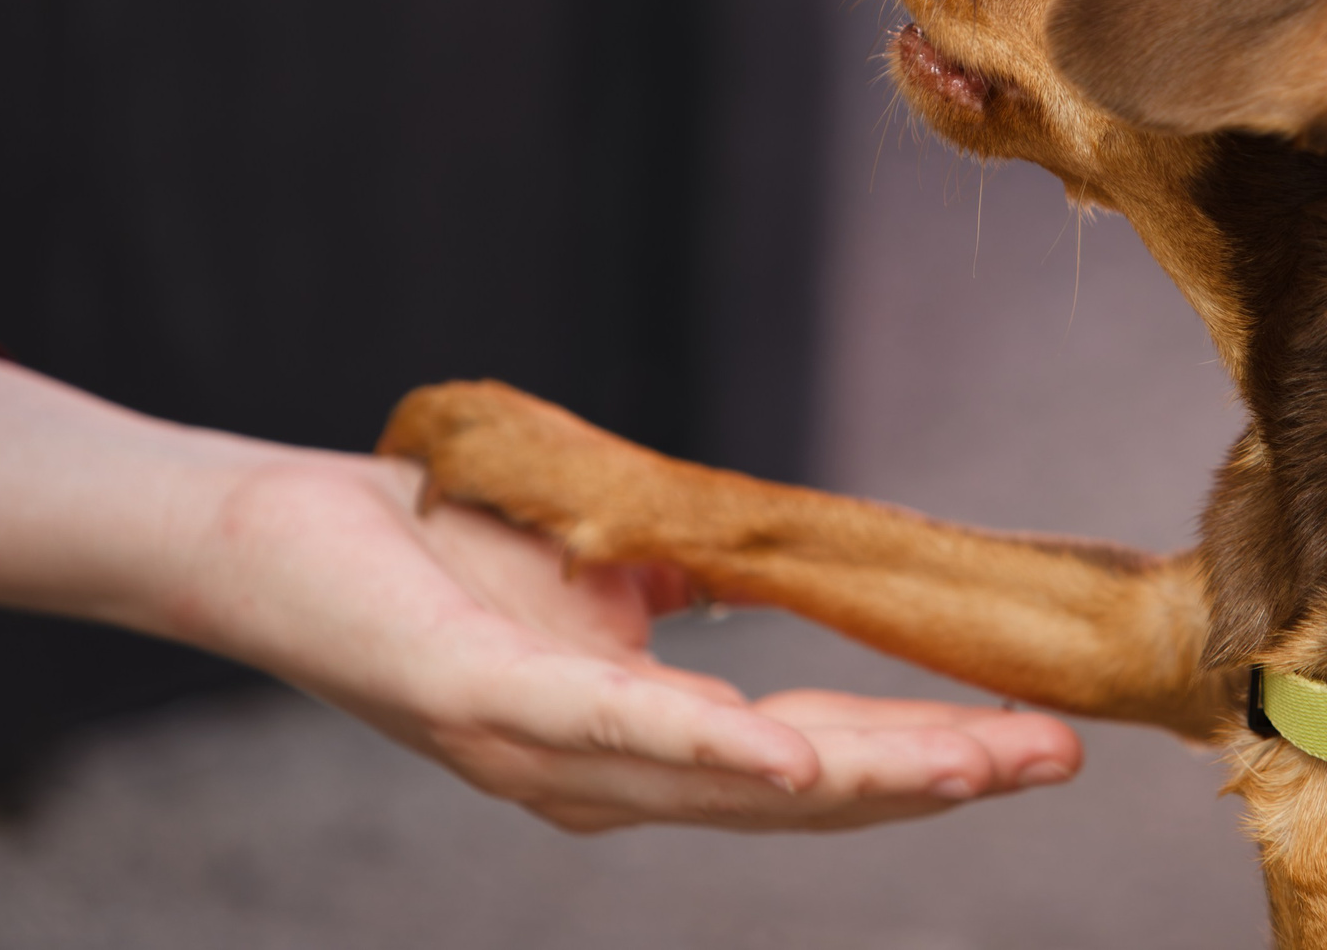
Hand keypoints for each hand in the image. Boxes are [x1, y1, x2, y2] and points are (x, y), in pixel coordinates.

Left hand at [0, 359, 1082, 832]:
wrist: (268, 532)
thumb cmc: (433, 547)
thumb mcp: (604, 567)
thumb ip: (699, 588)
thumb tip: (809, 559)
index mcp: (635, 748)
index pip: (811, 765)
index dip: (928, 760)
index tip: (1039, 744)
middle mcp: (598, 779)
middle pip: (800, 794)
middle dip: (938, 779)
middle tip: (1058, 760)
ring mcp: (541, 750)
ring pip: (732, 778)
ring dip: (869, 773)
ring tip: (979, 763)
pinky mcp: (483, 693)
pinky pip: (612, 730)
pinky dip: (712, 752)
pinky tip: (794, 764)